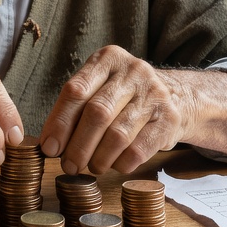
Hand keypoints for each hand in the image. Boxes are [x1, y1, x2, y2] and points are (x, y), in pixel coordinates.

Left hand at [37, 45, 190, 174]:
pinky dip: (121, 163)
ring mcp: (155, 94)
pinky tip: (114, 165)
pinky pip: (138, 150)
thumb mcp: (100, 87)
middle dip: (78, 146)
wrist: (176, 96)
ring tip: (91, 167)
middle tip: (68, 165)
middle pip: (97, 113)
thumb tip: (50, 145)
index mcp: (109, 59)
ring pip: (117, 135)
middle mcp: (134, 71)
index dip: (59, 122)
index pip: (77, 91)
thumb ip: (75, 108)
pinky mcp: (170, 119)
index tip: (49, 147)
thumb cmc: (125, 96)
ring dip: (98, 159)